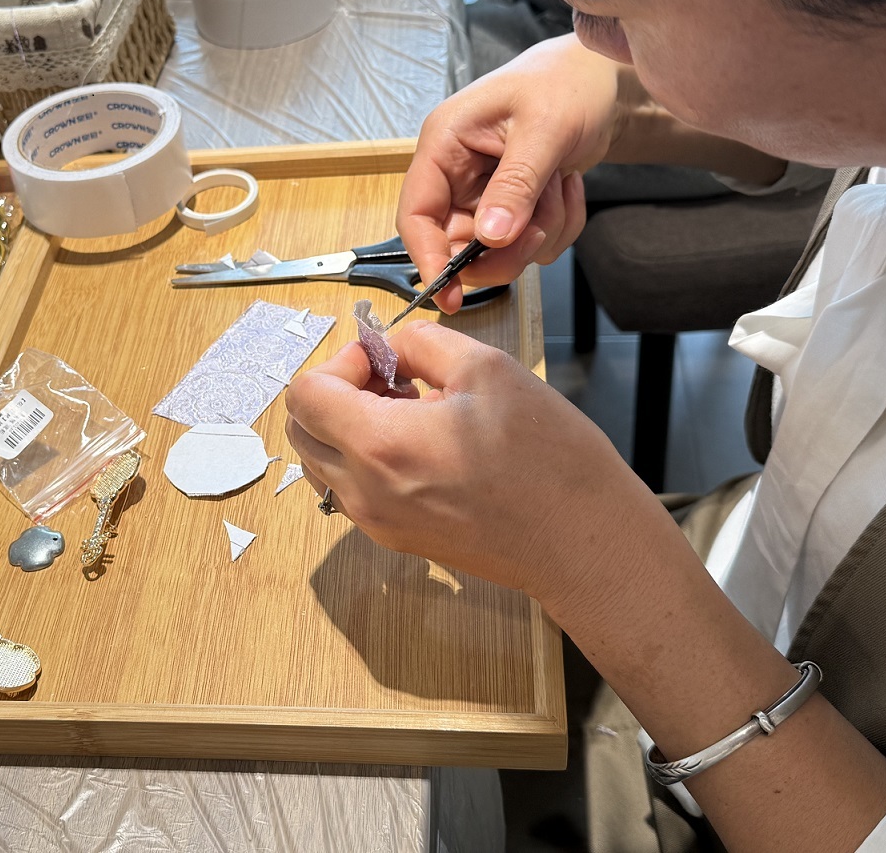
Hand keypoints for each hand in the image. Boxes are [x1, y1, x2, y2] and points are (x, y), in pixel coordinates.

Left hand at [284, 322, 658, 604]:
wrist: (582, 542)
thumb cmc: (547, 461)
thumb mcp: (486, 369)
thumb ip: (421, 343)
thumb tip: (391, 346)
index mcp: (379, 445)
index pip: (305, 395)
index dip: (341, 363)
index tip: (383, 359)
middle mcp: (364, 492)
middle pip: (303, 431)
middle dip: (336, 393)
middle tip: (392, 380)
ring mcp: (376, 523)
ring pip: (324, 462)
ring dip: (350, 427)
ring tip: (412, 412)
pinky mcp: (396, 539)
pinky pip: (352, 490)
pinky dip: (367, 460)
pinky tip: (424, 445)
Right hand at [399, 34, 626, 312]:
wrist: (602, 78)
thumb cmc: (567, 84)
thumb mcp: (543, 131)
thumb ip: (515, 185)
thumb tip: (490, 236)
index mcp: (445, 144)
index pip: (416, 214)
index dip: (427, 258)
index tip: (448, 296)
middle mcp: (457, 172)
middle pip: (458, 244)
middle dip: (504, 249)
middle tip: (539, 232)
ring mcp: (484, 192)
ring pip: (499, 249)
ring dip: (540, 231)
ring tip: (561, 185)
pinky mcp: (512, 205)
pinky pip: (529, 242)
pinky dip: (557, 226)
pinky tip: (568, 186)